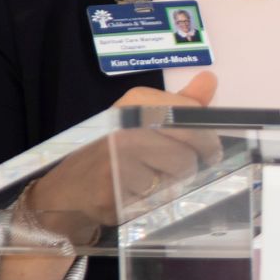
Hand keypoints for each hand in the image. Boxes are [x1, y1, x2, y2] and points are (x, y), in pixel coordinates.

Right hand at [23, 76, 221, 236]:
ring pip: (175, 177)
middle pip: (187, 150)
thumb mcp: (144, 118)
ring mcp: (116, 160)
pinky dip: (152, 200)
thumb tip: (209, 79)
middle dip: (193, 163)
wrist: (70, 186)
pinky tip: (134, 194)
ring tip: (152, 179)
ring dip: (172, 183)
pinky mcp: (112, 192)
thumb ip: (181, 103)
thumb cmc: (115, 149)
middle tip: (189, 168)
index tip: (208, 149)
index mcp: (135, 102)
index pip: (189, 115)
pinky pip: (155, 199)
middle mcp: (125, 126)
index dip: (206, 137)